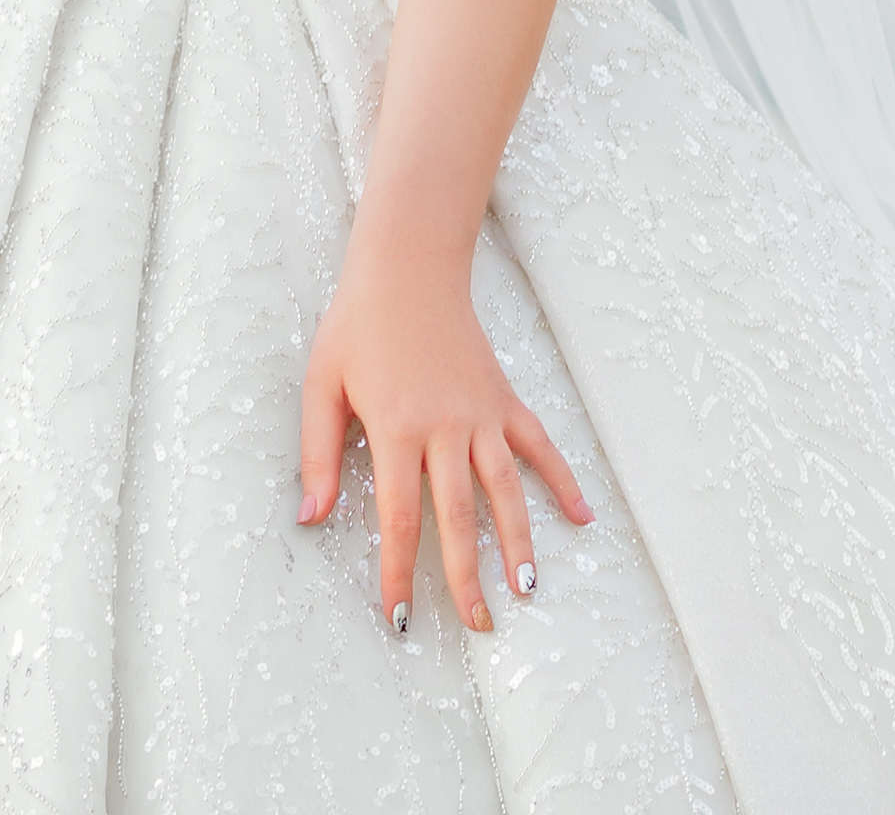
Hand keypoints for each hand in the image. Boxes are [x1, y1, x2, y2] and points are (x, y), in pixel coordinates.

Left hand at [295, 245, 590, 633]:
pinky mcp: (504, 400)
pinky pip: (539, 447)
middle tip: (479, 625)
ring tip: (527, 590)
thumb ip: (319, 455)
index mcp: (397, 429)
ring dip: (521, 543)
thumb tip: (312, 517)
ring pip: (506, 491)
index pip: (399, 519)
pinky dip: (563, 481)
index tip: (400, 617)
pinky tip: (583, 517)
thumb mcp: (321, 385)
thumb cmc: (356, 326)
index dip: (399, 573)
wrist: (407, 269)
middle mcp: (446, 428)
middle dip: (467, 578)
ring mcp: (482, 415)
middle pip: (460, 518)